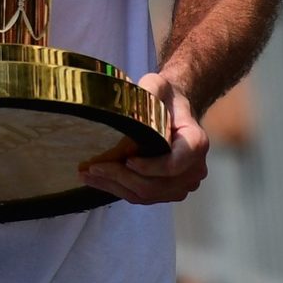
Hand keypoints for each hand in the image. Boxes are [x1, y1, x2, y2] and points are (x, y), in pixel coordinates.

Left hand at [79, 72, 207, 203]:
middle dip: (122, 178)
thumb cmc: (164, 98)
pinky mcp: (168, 191)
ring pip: (147, 194)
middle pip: (156, 184)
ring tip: (88, 174)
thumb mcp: (158, 86)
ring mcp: (182, 184)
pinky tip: (97, 179)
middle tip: (93, 167)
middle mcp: (194, 168)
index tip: (126, 160)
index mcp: (195, 142)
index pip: (174, 164)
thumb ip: (148, 90)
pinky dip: (119, 190)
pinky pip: (143, 197)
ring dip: (116, 186)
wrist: (172, 110)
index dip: (150, 167)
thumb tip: (126, 98)